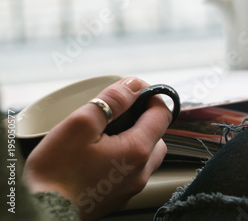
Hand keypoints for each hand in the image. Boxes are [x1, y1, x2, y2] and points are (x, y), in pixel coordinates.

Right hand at [22, 77, 171, 219]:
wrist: (41, 216)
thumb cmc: (56, 174)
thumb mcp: (80, 125)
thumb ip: (112, 101)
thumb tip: (134, 84)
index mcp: (137, 151)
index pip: (163, 114)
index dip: (151, 97)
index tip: (135, 90)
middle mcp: (140, 172)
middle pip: (157, 136)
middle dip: (144, 119)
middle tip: (118, 112)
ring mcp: (130, 188)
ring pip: (146, 155)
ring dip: (135, 139)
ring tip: (107, 134)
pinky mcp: (117, 198)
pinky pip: (131, 172)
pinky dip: (123, 159)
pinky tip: (100, 156)